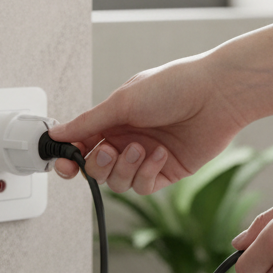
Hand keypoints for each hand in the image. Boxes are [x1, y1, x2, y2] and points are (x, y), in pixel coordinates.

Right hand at [48, 52, 247, 193]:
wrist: (216, 95)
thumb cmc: (172, 86)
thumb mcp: (123, 101)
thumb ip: (87, 122)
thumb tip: (56, 132)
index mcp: (112, 118)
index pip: (81, 143)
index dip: (68, 156)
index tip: (62, 163)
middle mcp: (127, 138)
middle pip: (96, 168)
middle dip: (98, 164)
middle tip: (109, 151)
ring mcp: (146, 156)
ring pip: (118, 181)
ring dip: (125, 168)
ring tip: (142, 148)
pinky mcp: (166, 171)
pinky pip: (143, 186)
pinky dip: (148, 173)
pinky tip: (161, 154)